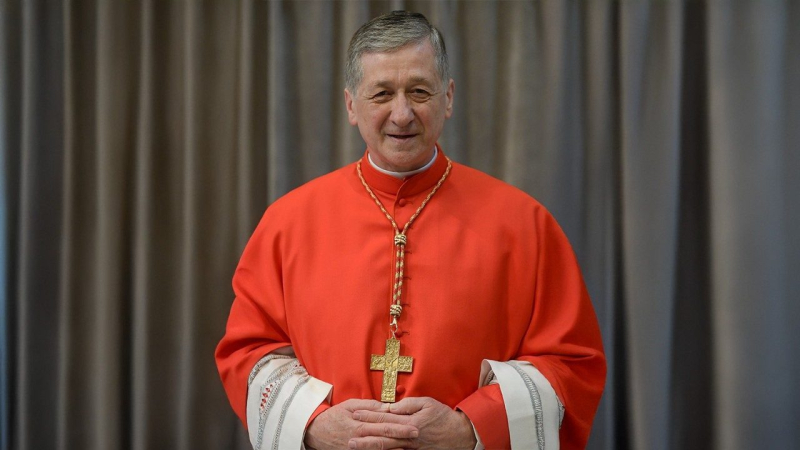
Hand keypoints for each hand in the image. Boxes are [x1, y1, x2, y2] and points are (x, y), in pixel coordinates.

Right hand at [304, 399, 418, 449]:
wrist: (315, 431)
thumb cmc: (334, 416)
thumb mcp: (350, 405)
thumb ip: (369, 406)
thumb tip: (387, 406)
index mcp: (360, 424)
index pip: (384, 425)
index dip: (400, 426)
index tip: (414, 425)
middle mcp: (360, 438)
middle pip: (385, 438)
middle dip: (402, 437)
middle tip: (417, 435)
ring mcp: (357, 449)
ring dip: (395, 449)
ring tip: (410, 447)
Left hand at [352, 397, 476, 449]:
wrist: (461, 435)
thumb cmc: (444, 416)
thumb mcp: (427, 403)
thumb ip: (408, 404)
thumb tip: (391, 407)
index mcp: (410, 422)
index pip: (385, 418)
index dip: (369, 416)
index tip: (355, 414)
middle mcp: (408, 438)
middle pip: (382, 437)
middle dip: (364, 437)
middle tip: (348, 437)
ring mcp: (411, 449)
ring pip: (387, 449)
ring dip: (370, 448)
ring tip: (355, 448)